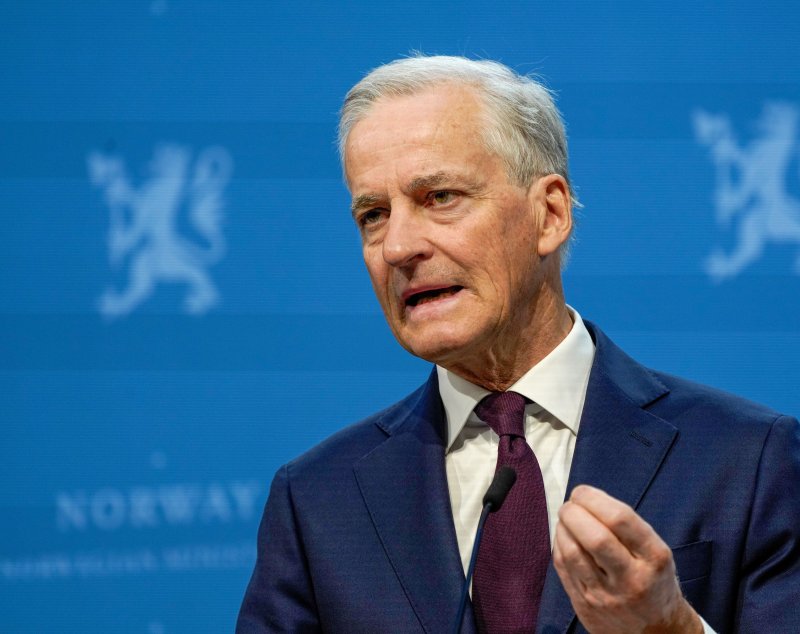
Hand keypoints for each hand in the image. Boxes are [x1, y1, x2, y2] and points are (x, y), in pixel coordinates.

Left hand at [553, 485, 702, 633]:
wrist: (656, 631)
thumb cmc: (653, 580)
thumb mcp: (655, 551)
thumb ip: (626, 527)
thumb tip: (585, 499)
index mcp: (654, 558)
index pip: (620, 519)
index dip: (594, 499)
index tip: (583, 493)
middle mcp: (632, 579)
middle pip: (595, 537)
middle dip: (574, 512)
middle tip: (570, 504)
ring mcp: (607, 596)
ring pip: (573, 553)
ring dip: (562, 527)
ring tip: (565, 518)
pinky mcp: (586, 606)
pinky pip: (563, 568)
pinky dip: (559, 545)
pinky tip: (563, 536)